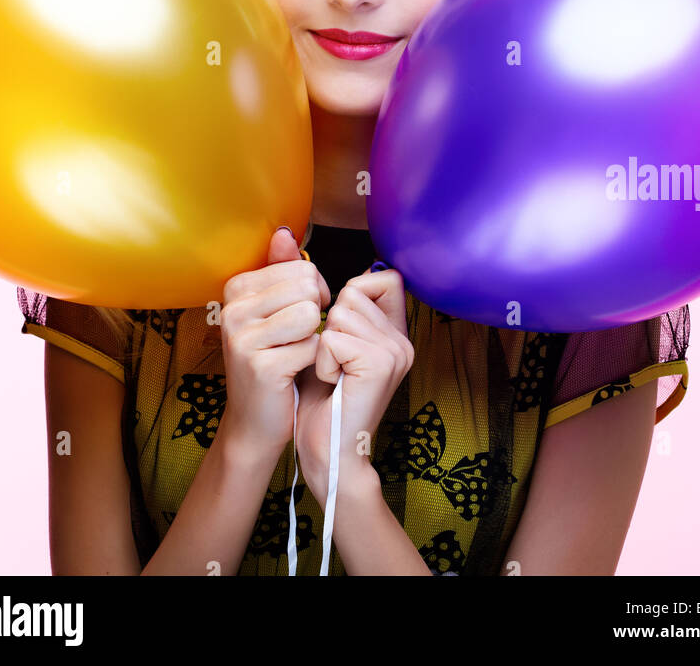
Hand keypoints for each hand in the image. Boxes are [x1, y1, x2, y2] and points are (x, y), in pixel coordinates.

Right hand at [219, 226, 331, 463]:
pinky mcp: (261, 366)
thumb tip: (284, 231)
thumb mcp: (275, 310)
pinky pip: (313, 346)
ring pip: (311, 314)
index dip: (313, 294)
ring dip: (314, 338)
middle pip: (308, 287)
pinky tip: (294, 374)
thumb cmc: (272, 361)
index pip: (302, 268)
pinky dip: (314, 362)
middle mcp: (233, 308)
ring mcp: (243, 337)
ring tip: (295, 354)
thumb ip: (282, 269)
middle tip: (297, 340)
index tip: (296, 318)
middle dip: (316, 314)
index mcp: (236, 287)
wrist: (255, 423)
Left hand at [293, 267, 413, 507]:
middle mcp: (402, 339)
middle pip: (352, 292)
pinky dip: (322, 362)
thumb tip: (297, 248)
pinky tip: (333, 385)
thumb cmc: (321, 399)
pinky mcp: (381, 364)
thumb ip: (328, 302)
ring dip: (323, 346)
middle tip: (335, 364)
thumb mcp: (324, 342)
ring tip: (333, 375)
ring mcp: (396, 351)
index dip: (353, 292)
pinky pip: (333, 338)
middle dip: (329, 326)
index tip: (339, 330)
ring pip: (340, 313)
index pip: (384, 277)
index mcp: (394, 332)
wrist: (327, 451)